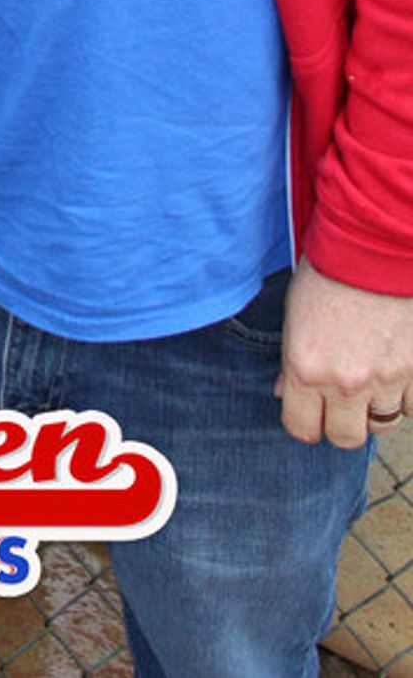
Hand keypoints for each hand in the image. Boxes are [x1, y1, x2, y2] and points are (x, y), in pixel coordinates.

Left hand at [277, 257, 412, 446]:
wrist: (372, 246)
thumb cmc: (327, 273)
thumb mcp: (294, 316)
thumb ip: (291, 362)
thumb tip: (286, 392)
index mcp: (305, 368)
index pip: (302, 429)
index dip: (305, 422)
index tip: (309, 412)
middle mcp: (344, 382)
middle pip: (345, 438)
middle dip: (340, 423)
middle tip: (340, 403)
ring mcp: (385, 379)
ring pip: (382, 424)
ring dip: (375, 409)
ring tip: (369, 382)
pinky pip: (412, 407)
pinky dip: (404, 396)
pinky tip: (394, 372)